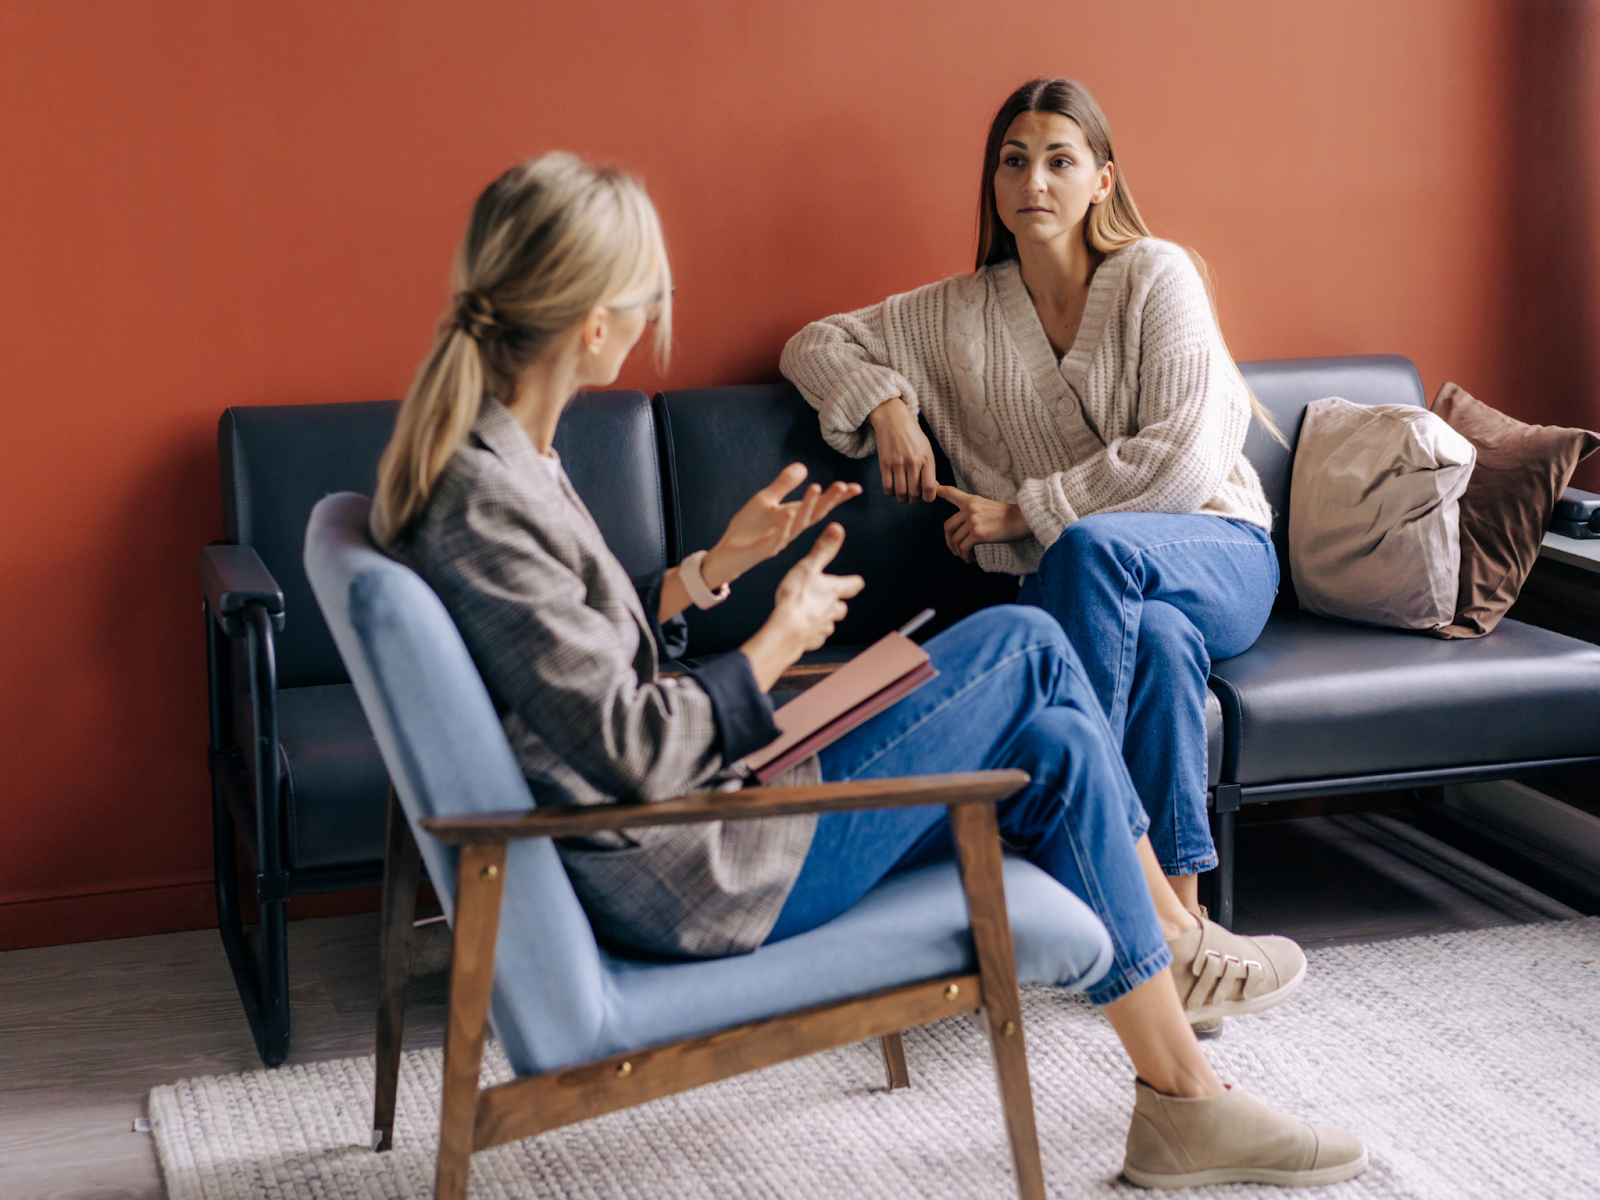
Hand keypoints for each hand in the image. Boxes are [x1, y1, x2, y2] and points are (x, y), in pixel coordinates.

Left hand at [702, 464, 861, 587]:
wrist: (728, 553)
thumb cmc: (749, 528)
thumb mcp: (766, 500)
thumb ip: (784, 484)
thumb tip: (803, 467)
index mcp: (793, 516)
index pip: (819, 506)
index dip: (837, 498)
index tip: (855, 488)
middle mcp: (791, 529)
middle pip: (814, 514)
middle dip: (829, 500)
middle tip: (843, 486)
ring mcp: (778, 539)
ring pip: (798, 523)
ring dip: (808, 506)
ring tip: (817, 488)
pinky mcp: (763, 548)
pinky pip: (775, 537)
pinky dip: (783, 526)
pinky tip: (789, 513)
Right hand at [741, 524, 865, 690]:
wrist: (786, 631)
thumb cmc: (796, 598)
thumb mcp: (808, 567)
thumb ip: (823, 550)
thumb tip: (837, 530)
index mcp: (833, 591)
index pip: (852, 585)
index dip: (853, 582)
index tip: (855, 581)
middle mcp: (832, 611)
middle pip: (841, 608)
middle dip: (837, 603)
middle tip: (831, 599)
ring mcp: (822, 628)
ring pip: (829, 624)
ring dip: (825, 619)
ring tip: (814, 614)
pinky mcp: (811, 641)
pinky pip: (815, 638)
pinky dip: (812, 633)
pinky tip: (804, 631)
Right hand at [867, 397, 937, 503]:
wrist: (893, 419)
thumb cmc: (912, 435)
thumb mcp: (927, 448)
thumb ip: (929, 468)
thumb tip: (932, 489)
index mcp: (927, 458)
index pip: (930, 488)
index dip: (929, 498)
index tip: (926, 497)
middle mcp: (913, 462)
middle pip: (914, 493)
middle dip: (914, 500)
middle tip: (913, 499)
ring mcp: (897, 463)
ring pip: (900, 492)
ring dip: (902, 499)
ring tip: (903, 497)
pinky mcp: (884, 463)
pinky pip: (887, 486)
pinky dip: (890, 493)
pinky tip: (892, 490)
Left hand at [937, 485, 1030, 562]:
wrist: (1023, 520)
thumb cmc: (1009, 517)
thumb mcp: (988, 507)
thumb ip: (973, 512)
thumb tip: (963, 529)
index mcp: (972, 501)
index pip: (951, 493)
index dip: (939, 491)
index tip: (932, 491)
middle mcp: (969, 509)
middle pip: (948, 527)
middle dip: (949, 541)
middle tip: (955, 550)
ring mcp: (973, 521)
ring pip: (956, 540)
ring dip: (959, 552)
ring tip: (967, 556)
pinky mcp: (978, 534)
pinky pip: (964, 548)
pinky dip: (966, 555)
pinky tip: (972, 558)